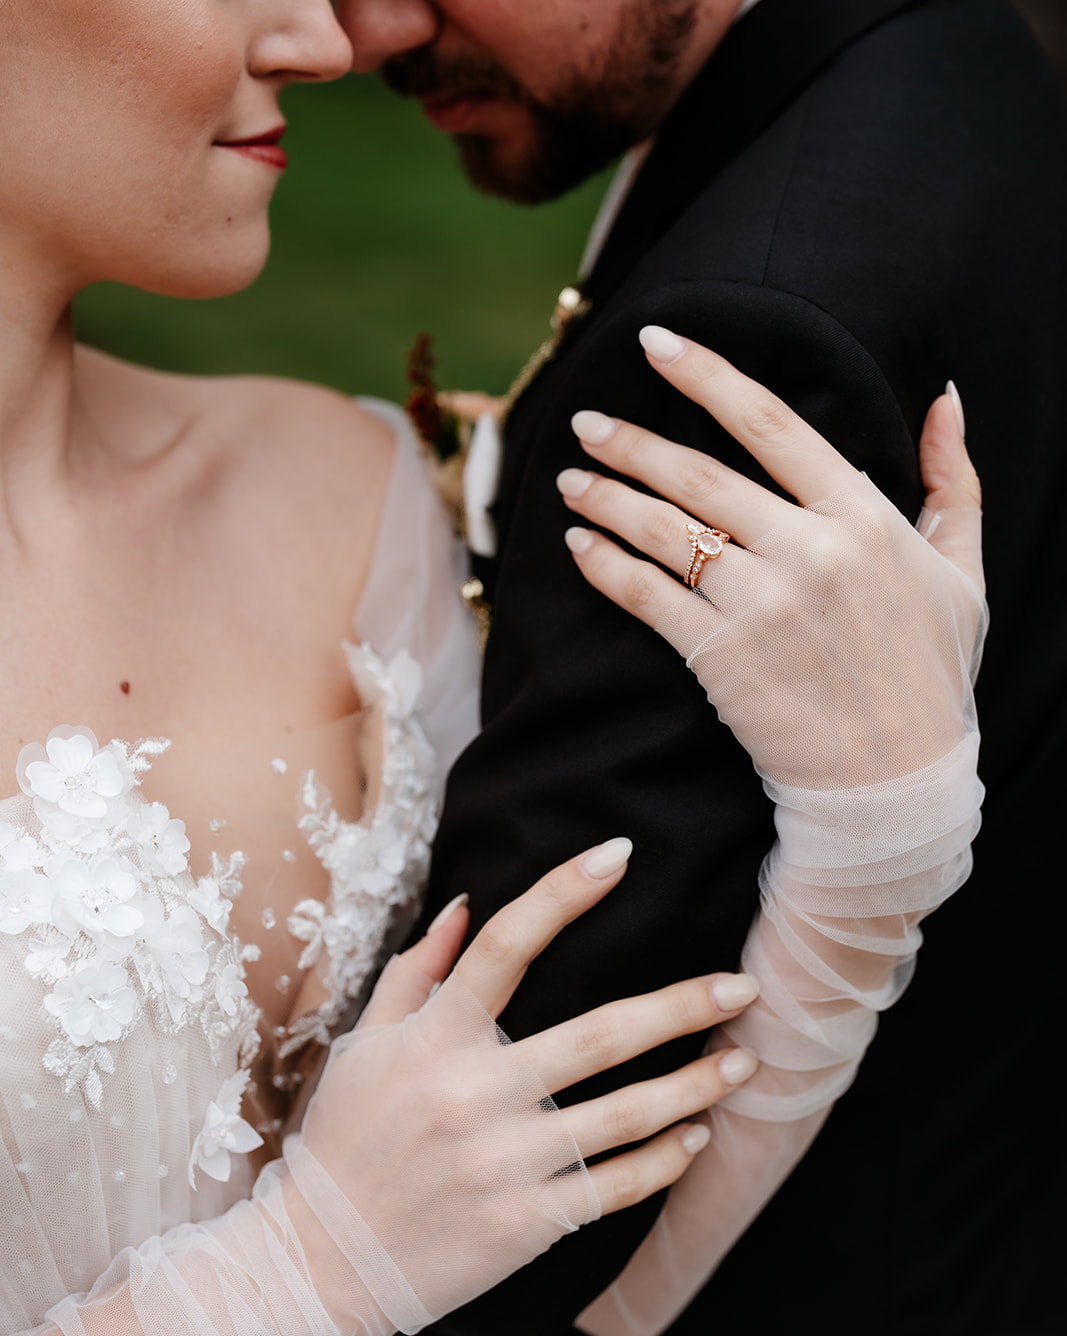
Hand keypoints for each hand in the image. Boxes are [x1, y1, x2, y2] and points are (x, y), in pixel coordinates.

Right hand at [292, 839, 759, 1327]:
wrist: (319, 1262)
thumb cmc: (344, 1142)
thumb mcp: (365, 1047)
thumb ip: (416, 973)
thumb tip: (468, 905)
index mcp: (434, 1040)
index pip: (506, 946)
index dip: (563, 892)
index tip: (619, 855)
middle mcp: (475, 1094)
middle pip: (601, 1035)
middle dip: (682, 1006)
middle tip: (743, 987)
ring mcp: (506, 1161)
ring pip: (626, 1113)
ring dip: (696, 1085)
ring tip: (745, 1063)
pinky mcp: (527, 1222)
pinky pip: (616, 1185)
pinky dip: (666, 1161)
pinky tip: (698, 1138)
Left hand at [559, 330, 983, 789]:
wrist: (894, 781)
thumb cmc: (930, 676)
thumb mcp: (963, 573)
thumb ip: (954, 482)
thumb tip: (945, 398)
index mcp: (863, 518)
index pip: (770, 424)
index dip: (706, 375)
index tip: (656, 343)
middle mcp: (807, 551)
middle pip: (698, 474)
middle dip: (631, 440)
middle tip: (584, 420)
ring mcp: (760, 605)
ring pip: (663, 530)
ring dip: (605, 497)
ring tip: (567, 478)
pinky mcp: (720, 658)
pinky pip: (646, 596)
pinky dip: (605, 565)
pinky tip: (579, 544)